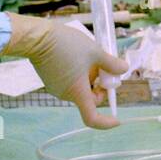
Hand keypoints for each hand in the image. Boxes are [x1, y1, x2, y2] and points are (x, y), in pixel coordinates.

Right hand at [3, 15, 125, 128]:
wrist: (37, 37)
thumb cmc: (67, 45)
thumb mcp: (95, 52)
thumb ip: (112, 63)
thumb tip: (123, 69)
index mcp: (77, 92)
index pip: (92, 118)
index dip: (105, 123)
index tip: (117, 119)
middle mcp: (65, 95)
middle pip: (89, 99)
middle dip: (100, 87)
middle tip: (105, 68)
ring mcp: (55, 88)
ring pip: (79, 88)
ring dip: (89, 78)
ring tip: (90, 56)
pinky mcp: (49, 80)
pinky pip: (69, 82)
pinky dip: (78, 75)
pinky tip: (78, 56)